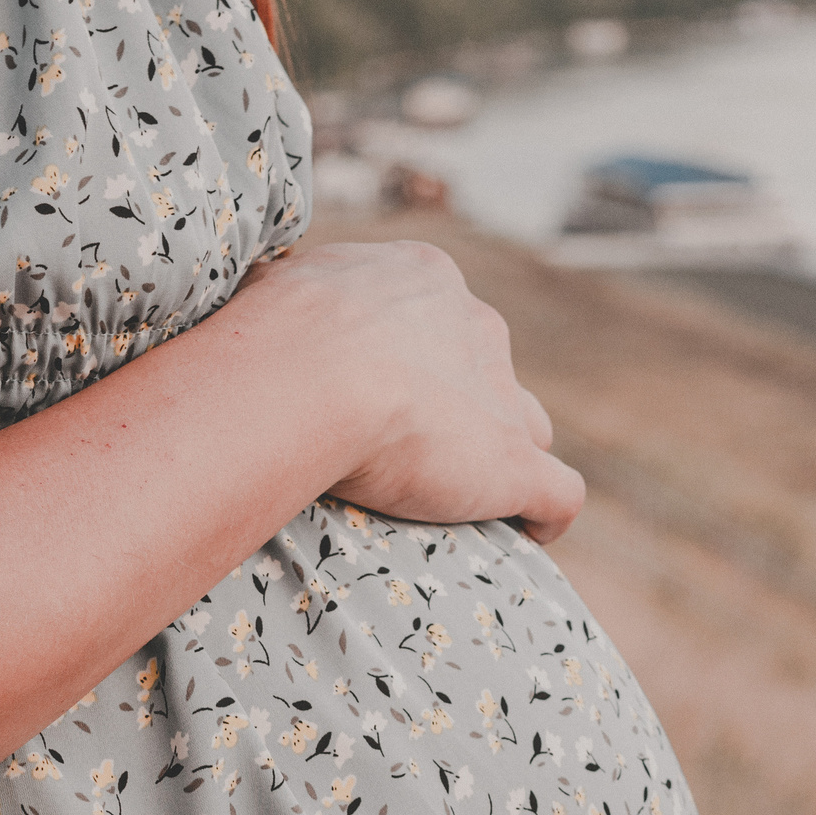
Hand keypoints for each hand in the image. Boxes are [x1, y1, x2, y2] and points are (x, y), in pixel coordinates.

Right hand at [234, 241, 585, 542]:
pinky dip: (545, 516)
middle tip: (404, 451)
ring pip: (528, 426)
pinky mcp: (515, 463)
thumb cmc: (272, 335)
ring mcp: (503, 397)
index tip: (378, 395)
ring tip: (463, 500)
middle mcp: (476, 326)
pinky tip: (525, 535)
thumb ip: (287, 301)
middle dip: (458, 407)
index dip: (413, 361)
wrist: (311, 376)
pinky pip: (558, 494)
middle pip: (486, 371)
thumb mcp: (273, 290)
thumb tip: (257, 307)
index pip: (438, 321)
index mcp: (422, 279)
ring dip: (501, 459)